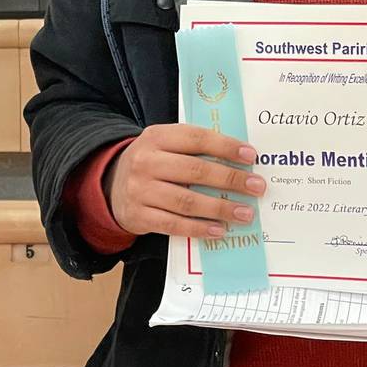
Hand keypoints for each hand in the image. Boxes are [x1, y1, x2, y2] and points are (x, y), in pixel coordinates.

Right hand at [105, 124, 264, 238]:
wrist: (110, 185)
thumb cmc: (151, 162)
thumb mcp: (164, 145)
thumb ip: (193, 147)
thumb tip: (239, 159)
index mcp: (156, 137)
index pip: (196, 139)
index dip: (225, 147)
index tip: (251, 156)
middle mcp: (146, 161)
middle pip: (195, 171)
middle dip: (230, 179)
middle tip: (256, 187)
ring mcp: (140, 190)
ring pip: (187, 201)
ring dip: (220, 208)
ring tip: (245, 213)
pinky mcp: (139, 216)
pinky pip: (174, 224)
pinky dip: (199, 228)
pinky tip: (220, 229)